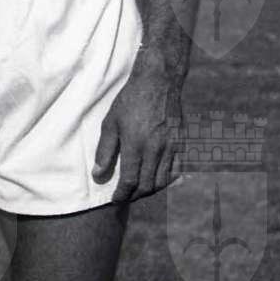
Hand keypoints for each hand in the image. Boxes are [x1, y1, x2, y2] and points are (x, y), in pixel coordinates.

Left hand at [91, 55, 183, 201]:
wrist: (159, 81)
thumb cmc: (131, 100)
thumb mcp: (111, 122)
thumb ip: (105, 150)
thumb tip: (98, 174)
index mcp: (136, 144)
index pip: (130, 181)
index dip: (121, 194)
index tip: (115, 199)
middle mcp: (156, 149)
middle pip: (147, 185)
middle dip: (134, 195)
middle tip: (125, 196)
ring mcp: (171, 147)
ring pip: (162, 180)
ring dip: (150, 190)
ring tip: (139, 190)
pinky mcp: (181, 143)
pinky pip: (176, 170)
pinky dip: (167, 180)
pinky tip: (158, 179)